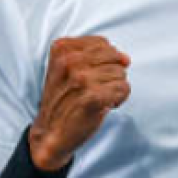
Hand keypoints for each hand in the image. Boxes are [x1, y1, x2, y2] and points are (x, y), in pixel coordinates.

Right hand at [29, 36, 130, 170]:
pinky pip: (123, 88)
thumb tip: (126, 59)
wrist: (51, 133)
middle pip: (114, 57)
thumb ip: (92, 55)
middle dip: (111, 74)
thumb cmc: (63, 100)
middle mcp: (70, 60)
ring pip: (121, 73)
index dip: (104, 61)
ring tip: (97, 99)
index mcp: (61, 48)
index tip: (91, 76)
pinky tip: (104, 106)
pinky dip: (119, 99)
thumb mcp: (65, 68)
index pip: (103, 43)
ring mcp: (81, 78)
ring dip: (114, 88)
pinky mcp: (93, 97)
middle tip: (96, 90)